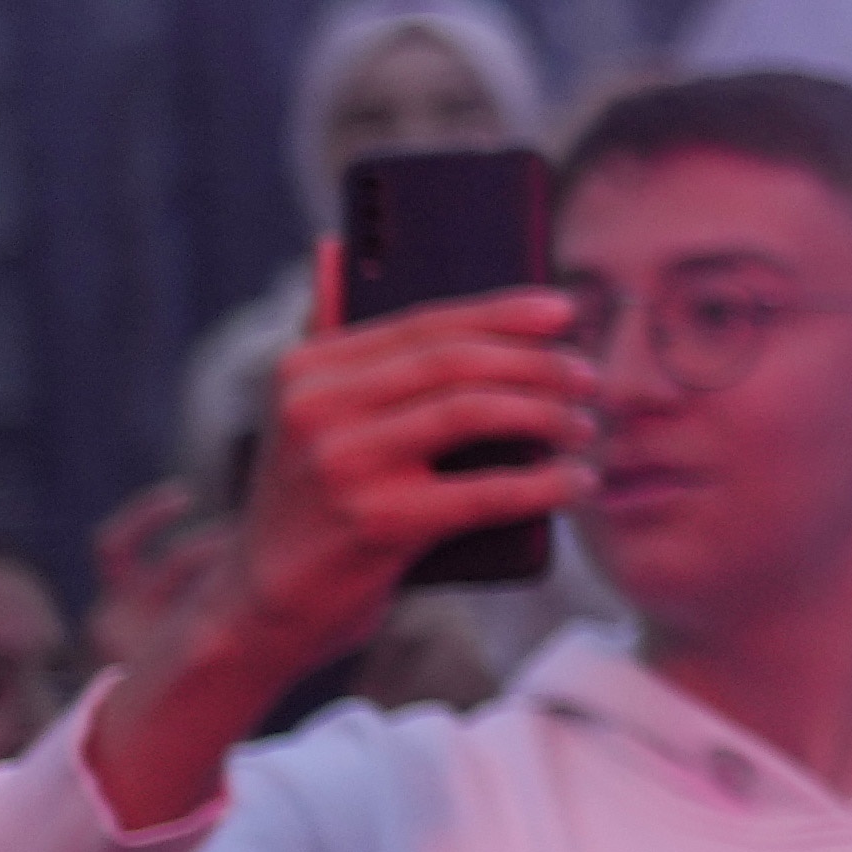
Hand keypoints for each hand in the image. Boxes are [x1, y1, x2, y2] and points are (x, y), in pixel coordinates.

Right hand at [102, 290, 598, 819]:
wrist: (261, 604)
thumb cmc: (308, 501)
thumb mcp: (302, 415)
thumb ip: (324, 334)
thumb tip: (335, 247)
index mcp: (305, 369)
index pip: (424, 322)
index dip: (504, 312)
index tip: (565, 310)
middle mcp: (317, 408)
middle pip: (458, 361)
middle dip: (540, 364)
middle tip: (589, 378)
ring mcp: (343, 465)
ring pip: (476, 412)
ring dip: (550, 414)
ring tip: (586, 426)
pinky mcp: (377, 523)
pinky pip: (486, 491)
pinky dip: (545, 483)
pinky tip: (578, 482)